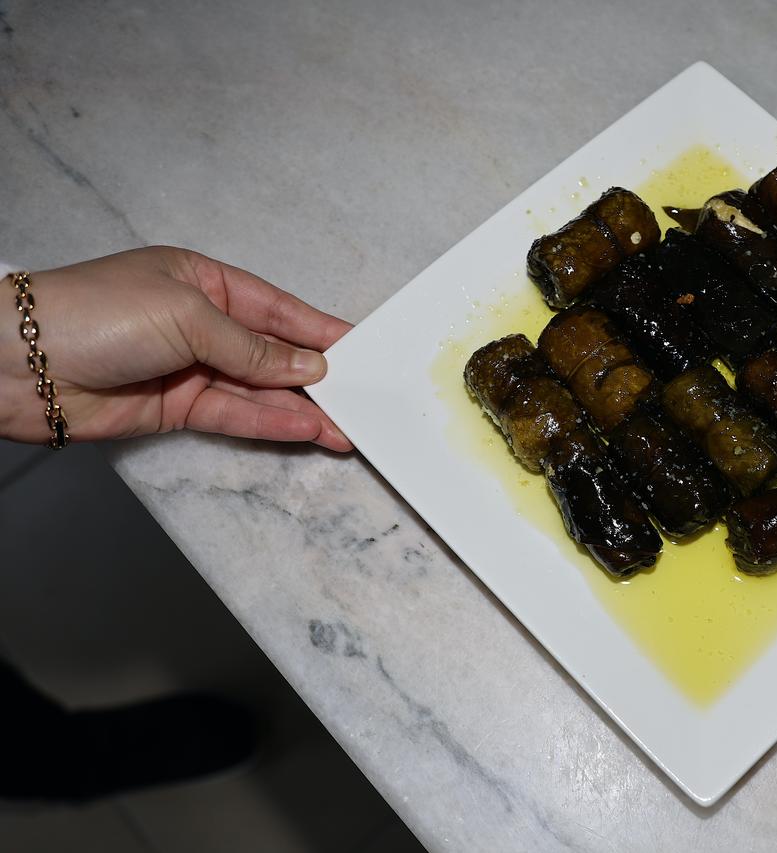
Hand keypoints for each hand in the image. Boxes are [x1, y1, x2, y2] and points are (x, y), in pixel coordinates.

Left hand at [2, 247, 353, 450]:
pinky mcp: (175, 409)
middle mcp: (201, 324)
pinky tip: (308, 429)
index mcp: (203, 281)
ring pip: (260, 391)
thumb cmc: (98, 313)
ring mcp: (189, 369)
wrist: (17, 362)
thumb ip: (252, 348)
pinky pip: (235, 416)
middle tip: (367, 397)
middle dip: (319, 376)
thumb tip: (308, 367)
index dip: (320, 329)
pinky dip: (271, 423)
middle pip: (273, 353)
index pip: (276, 307)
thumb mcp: (188, 314)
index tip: (364, 348)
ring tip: (348, 427)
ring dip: (303, 409)